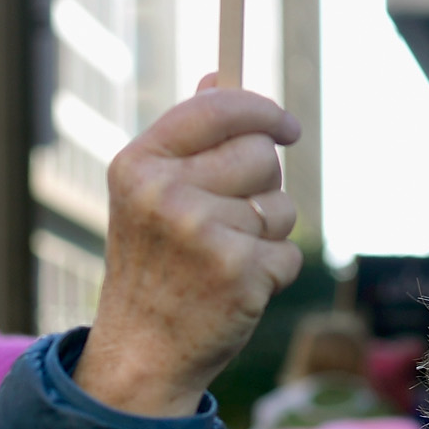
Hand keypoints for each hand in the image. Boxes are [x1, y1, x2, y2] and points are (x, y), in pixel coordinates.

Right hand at [75, 81, 301, 419]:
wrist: (141, 354)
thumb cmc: (153, 266)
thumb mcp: (149, 195)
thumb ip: (186, 136)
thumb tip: (218, 74)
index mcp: (139, 165)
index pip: (218, 107)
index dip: (261, 110)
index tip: (286, 126)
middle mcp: (166, 194)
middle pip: (261, 152)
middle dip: (262, 183)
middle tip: (232, 217)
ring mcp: (202, 234)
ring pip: (281, 205)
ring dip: (267, 233)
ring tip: (224, 258)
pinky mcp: (239, 272)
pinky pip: (289, 250)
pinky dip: (274, 270)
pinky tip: (235, 288)